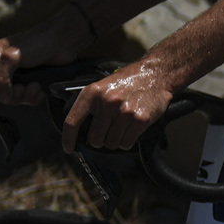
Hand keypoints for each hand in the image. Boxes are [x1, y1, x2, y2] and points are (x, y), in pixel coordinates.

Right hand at [0, 5, 92, 109]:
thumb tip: (2, 98)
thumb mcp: (12, 57)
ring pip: (13, 98)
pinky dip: (34, 97)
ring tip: (34, 85)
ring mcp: (17, 76)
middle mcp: (0, 67)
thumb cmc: (36, 42)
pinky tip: (40, 88)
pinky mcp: (31, 82)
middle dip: (10, 96)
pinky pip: (27, 99)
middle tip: (21, 89)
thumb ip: (1, 78)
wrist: (63, 42)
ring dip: (24, 96)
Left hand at [61, 58, 175, 153]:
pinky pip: (126, 143)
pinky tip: (130, 130)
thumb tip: (80, 130)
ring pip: (111, 143)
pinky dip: (127, 142)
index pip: (72, 121)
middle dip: (99, 140)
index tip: (69, 148)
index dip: (68, 139)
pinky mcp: (140, 120)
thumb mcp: (103, 86)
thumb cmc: (128, 81)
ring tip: (121, 128)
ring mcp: (124, 112)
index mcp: (93, 93)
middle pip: (94, 138)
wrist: (155, 75)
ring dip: (115, 141)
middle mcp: (107, 103)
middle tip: (107, 132)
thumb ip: (90, 105)